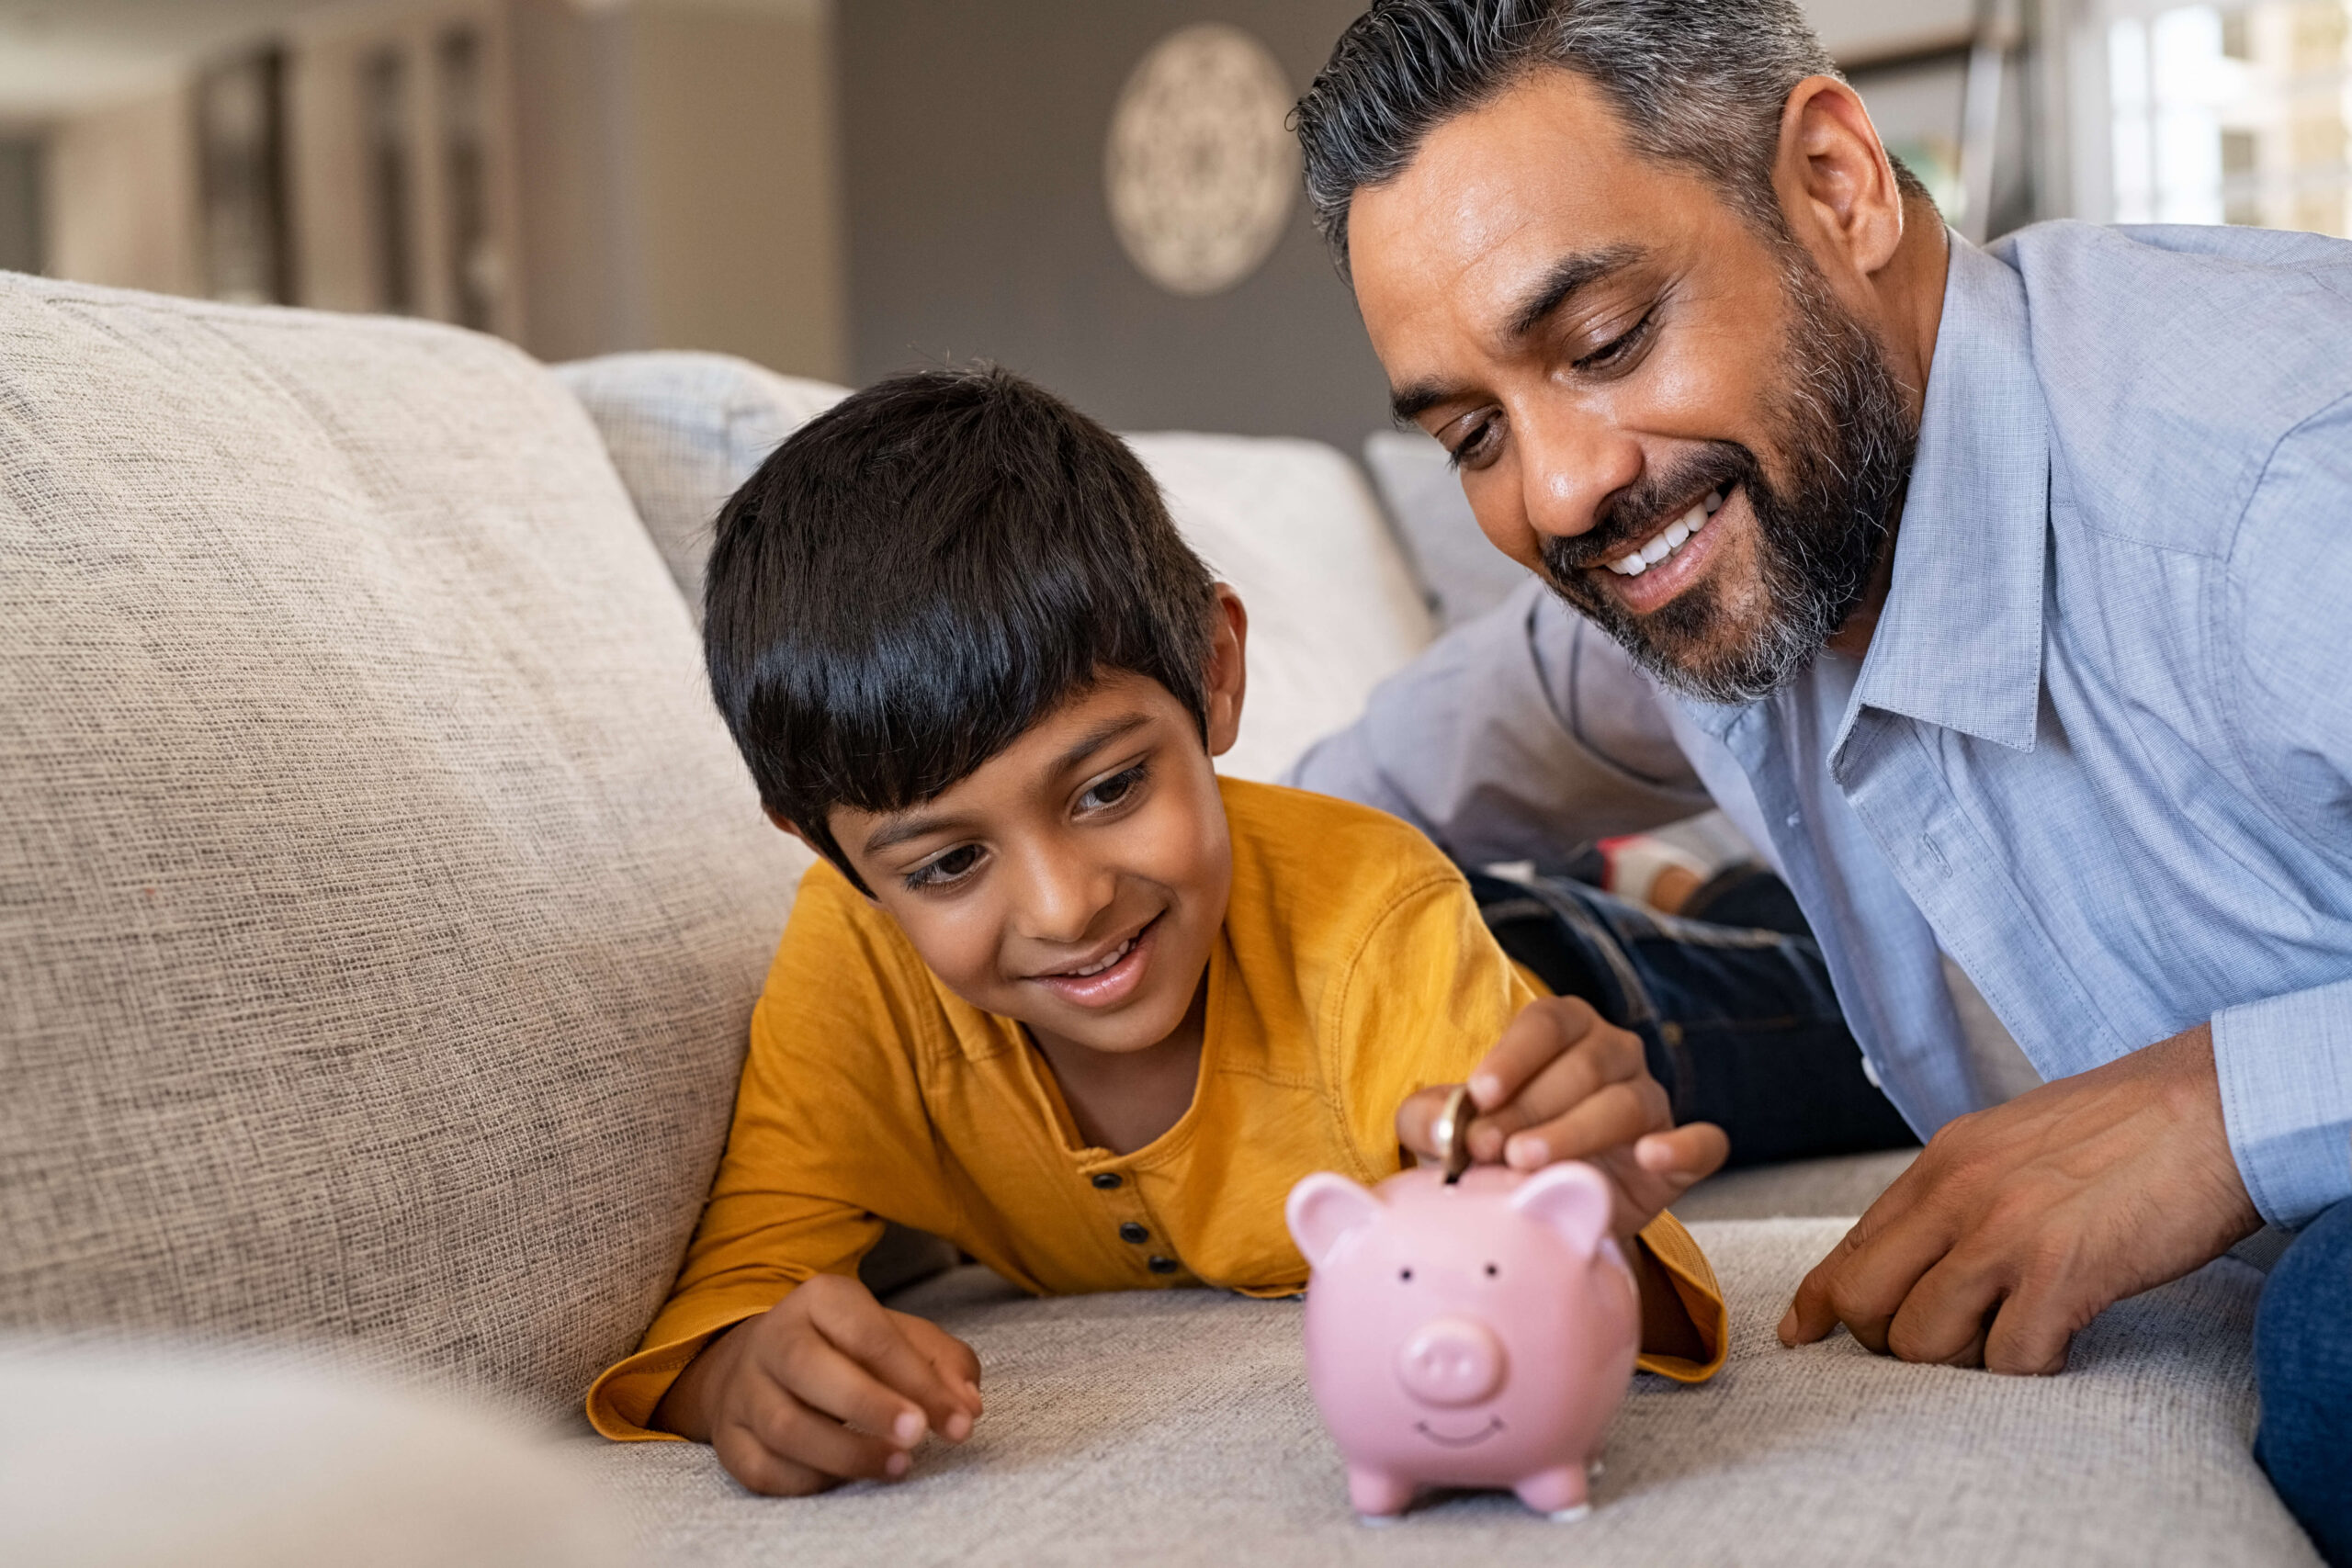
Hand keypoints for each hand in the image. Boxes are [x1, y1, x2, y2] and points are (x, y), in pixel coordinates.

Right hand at [651, 1273, 983, 1495]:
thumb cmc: (848, 1349)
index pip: (869, 1335)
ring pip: (785, 1427)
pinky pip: (764, 1469)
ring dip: (846, 1453)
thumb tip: (967, 1406)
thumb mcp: (898, 1336)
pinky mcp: (728, 1439)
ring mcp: (745, 1391)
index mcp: (819, 1299)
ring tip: (897, 1465)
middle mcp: (773, 1339)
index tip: (960, 1421)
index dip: (918, 1381)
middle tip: (918, 1435)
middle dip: (870, 1406)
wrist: (763, 1363)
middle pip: (810, 1369)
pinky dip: (809, 1481)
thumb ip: (942, 1363)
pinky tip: (846, 1478)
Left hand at [1397, 995, 1727, 1242]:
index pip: (1546, 1024)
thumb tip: (1441, 1128)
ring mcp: (1652, 1101)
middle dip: (1530, 1107)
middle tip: (1490, 1148)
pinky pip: (1702, 1142)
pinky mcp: (1683, 1155)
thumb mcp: (1450, 1133)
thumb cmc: (1494, 1153)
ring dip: (1575, 1131)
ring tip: (1528, 1162)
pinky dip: (1682, 1147)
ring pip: (1626, 1103)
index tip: (1479, 1096)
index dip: (1513, 1057)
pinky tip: (1651, 1157)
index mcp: (1563, 1031)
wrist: (1546, 1212)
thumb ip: (1431, 1119)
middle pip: (1582, 1065)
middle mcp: (1614, 1055)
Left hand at [1779, 1022, 2261, 1373]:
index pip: (1852, 1244)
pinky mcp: (2062, 1272)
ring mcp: (2005, 1233)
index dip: (1821, 1300)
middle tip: (1943, 1341)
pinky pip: (2009, 1361)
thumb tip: (1922, 1245)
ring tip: (2011, 1336)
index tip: (1803, 1332)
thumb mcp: (2015, 1140)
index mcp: (1943, 1161)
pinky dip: (2028, 1370)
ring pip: (1922, 1342)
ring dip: (1961, 1361)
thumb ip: (1962, 1189)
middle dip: (1886, 1339)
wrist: (2221, 1104)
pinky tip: (2059, 1344)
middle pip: (1863, 1302)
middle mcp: (1958, 1194)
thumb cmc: (2132, 1126)